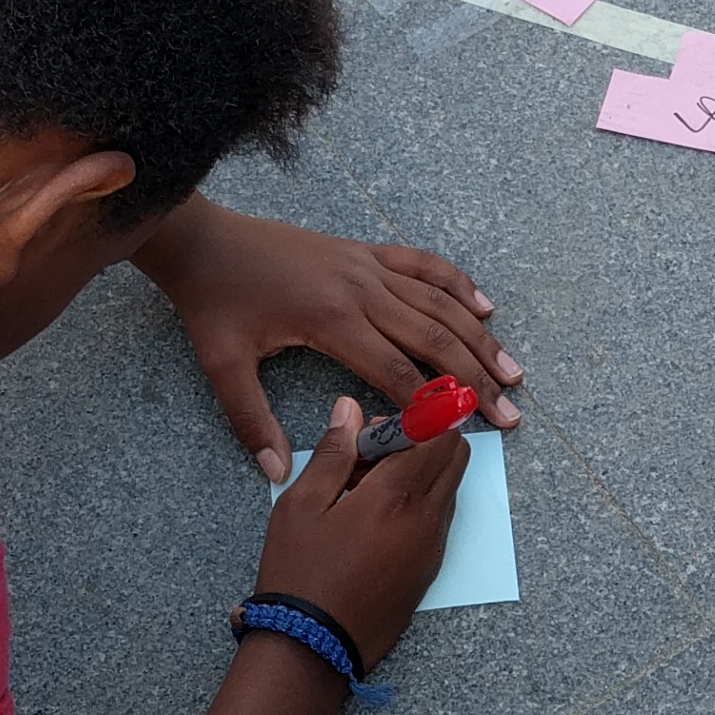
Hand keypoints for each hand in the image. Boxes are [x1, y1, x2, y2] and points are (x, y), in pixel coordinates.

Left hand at [132, 199, 524, 478]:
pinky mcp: (363, 251)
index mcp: (331, 321)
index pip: (398, 373)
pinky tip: (484, 306)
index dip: (433, 407)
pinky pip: (422, 264)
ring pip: (438, 303)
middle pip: (433, 340)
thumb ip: (251, 421)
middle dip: (474, 380)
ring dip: (479, 338)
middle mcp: (360, 290)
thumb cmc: (213, 303)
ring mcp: (366, 266)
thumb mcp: (223, 366)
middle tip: (507, 414)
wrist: (202, 241)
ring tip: (511, 371)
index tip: (463, 435)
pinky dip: (457, 283)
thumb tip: (277, 472)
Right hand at [256, 398, 467, 669]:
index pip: (440, 434)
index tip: (382, 422)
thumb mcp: (301, 505)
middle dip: (424, 442)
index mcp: (398, 496)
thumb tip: (350, 410)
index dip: (416, 418)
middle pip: (456, 458)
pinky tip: (372, 521)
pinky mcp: (429, 570)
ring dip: (419, 475)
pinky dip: (418, 506)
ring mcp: (433, 548)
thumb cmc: (300, 574)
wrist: (312, 646)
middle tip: (373, 454)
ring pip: (448, 489)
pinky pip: (438, 521)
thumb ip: (333, 452)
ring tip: (364, 490)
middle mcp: (428, 520)